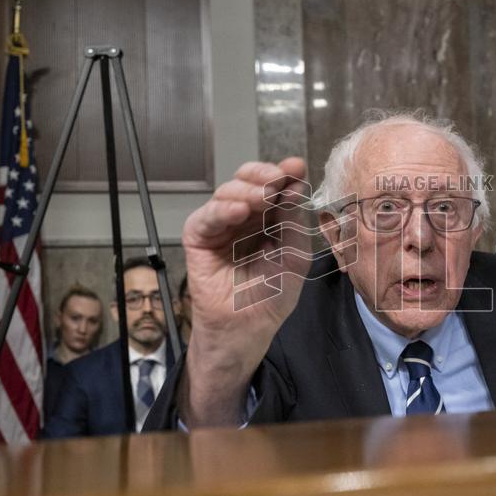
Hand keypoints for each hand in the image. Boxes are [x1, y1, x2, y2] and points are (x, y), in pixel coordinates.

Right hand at [180, 158, 311, 425]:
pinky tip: (240, 212)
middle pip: (249, 180)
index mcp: (269, 217)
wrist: (248, 328)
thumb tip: (296, 184)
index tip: (296, 168)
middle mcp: (244, 216)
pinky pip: (206, 216)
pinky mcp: (199, 238)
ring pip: (228, 192)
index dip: (284, 174)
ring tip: (265, 199)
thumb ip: (294, 220)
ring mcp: (220, 225)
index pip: (274, 186)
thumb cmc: (272, 295)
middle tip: (278, 181)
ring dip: (248, 192)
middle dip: (265, 176)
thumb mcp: (294, 256)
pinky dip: (223, 210)